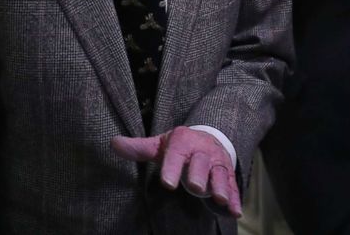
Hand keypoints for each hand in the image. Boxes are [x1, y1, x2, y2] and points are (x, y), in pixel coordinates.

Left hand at [111, 126, 241, 217]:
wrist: (208, 138)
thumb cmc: (180, 147)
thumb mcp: (160, 145)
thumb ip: (139, 148)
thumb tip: (113, 143)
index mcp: (183, 141)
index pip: (177, 154)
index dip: (172, 168)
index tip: (167, 183)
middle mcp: (202, 151)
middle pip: (202, 163)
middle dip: (199, 175)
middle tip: (196, 187)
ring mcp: (217, 163)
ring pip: (220, 174)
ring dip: (221, 187)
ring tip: (220, 199)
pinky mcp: (228, 174)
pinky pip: (234, 186)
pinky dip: (236, 199)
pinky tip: (235, 212)